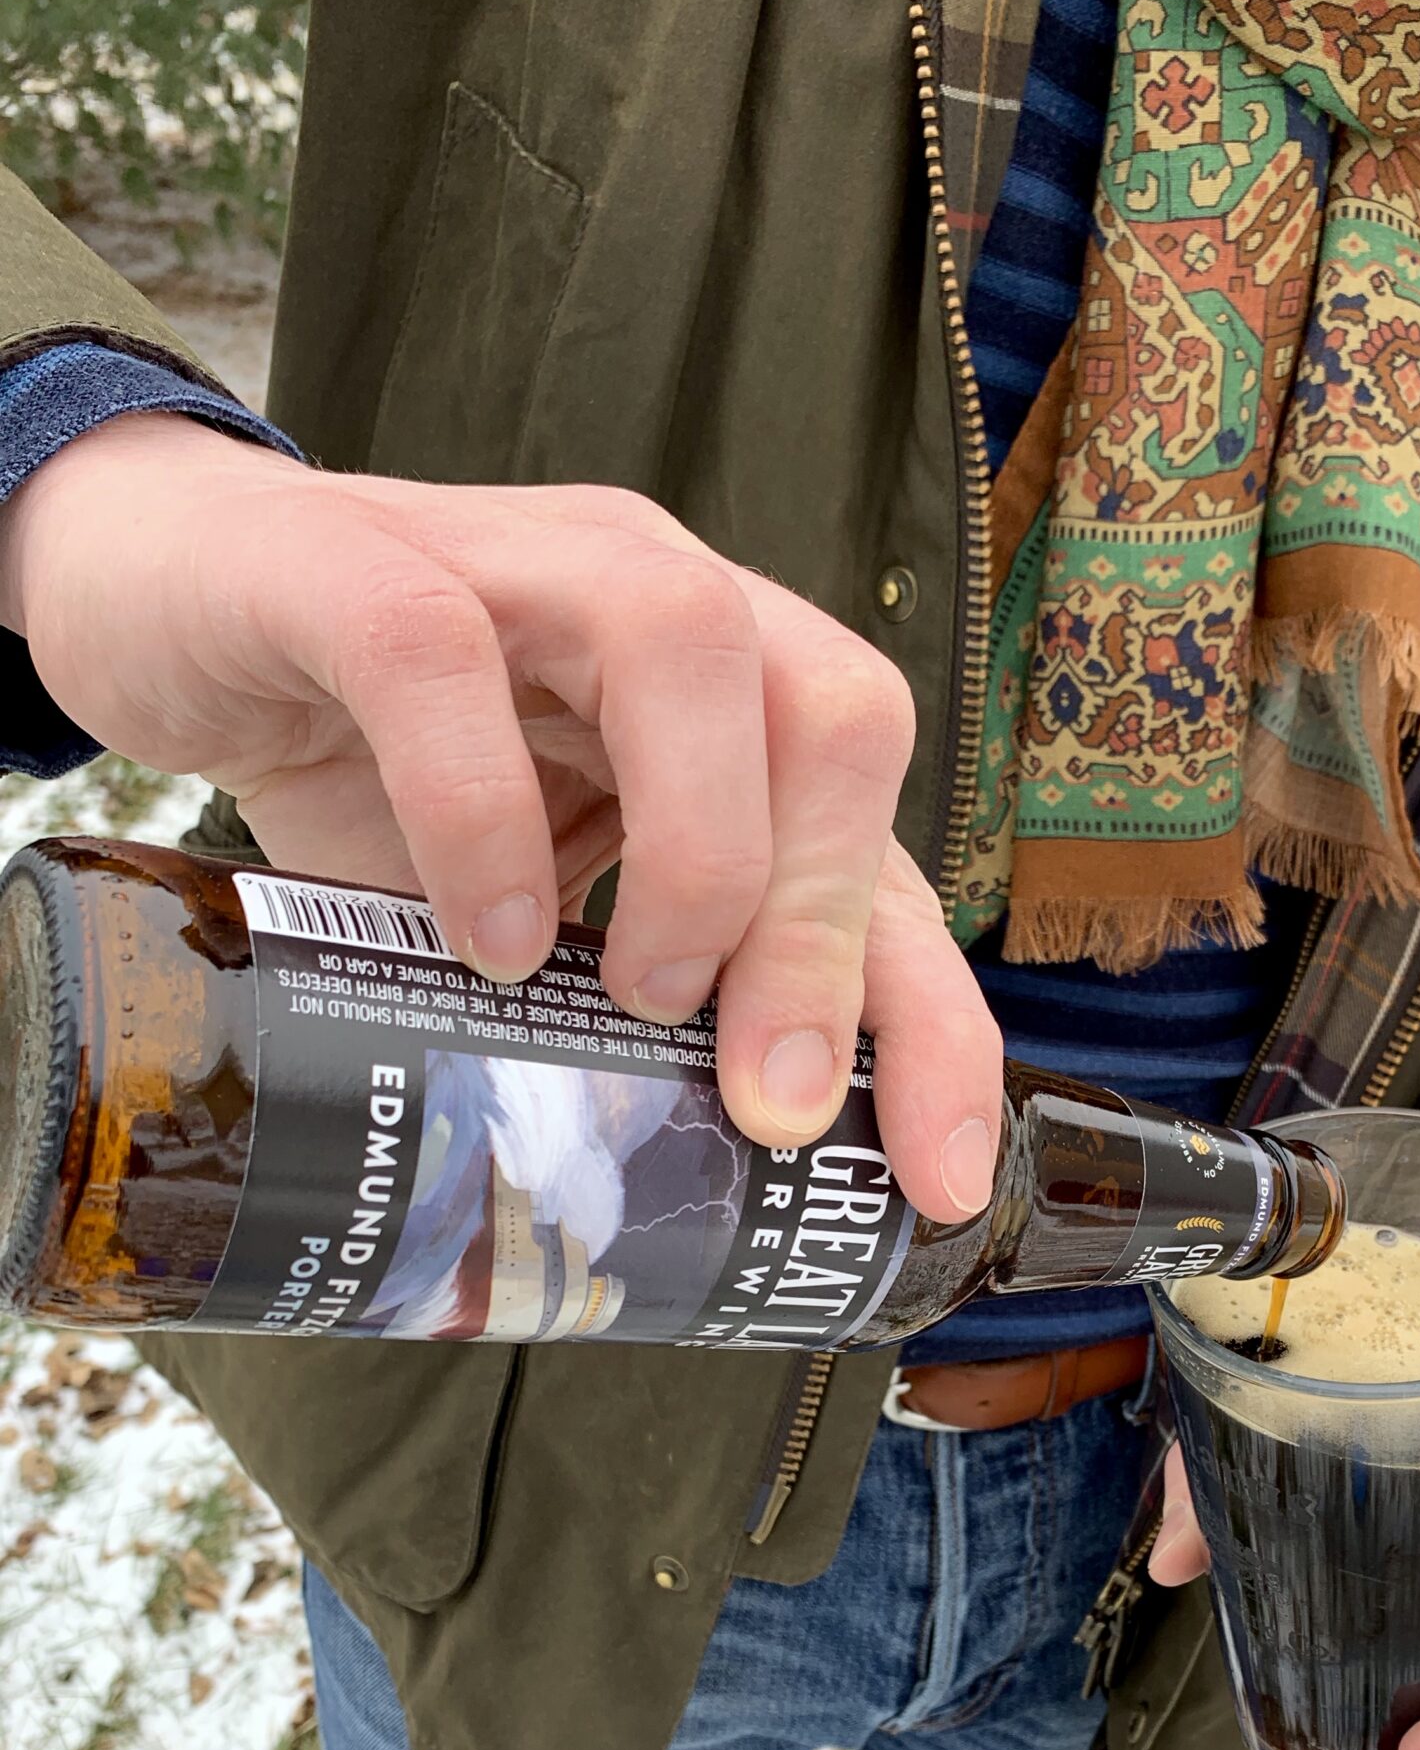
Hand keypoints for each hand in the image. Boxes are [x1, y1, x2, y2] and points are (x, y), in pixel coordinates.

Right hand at [0, 414, 1002, 1219]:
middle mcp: (650, 599)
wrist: (153, 604)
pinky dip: (483, 814)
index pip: (885, 843)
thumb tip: (704, 1185)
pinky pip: (438, 662)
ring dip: (699, 850)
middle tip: (768, 1098)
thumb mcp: (532, 895)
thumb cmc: (370, 758)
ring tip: (636, 997)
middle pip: (834, 715)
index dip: (933, 1011)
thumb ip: (623, 992)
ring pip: (684, 641)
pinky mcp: (346, 565)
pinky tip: (487, 941)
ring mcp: (510, 564)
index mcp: (722, 692)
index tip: (936, 1179)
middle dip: (831, 931)